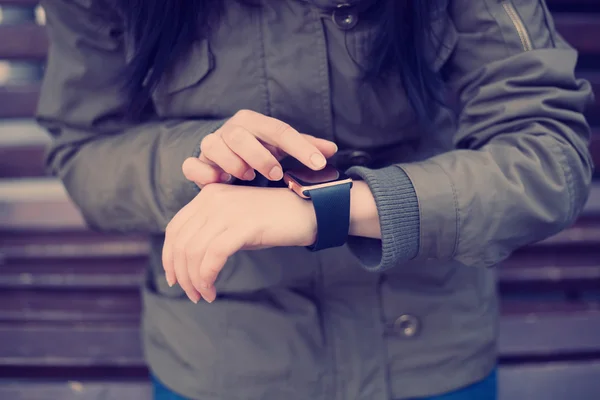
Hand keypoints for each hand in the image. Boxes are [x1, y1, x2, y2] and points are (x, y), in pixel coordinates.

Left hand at [162, 184, 316, 302]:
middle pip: (181, 242)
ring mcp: (228, 211)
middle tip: (192, 294)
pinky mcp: (243, 226)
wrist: (308, 211)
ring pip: (193, 252)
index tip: (174, 279)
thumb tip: (191, 263)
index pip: (175, 228)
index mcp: (208, 196)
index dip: (169, 257)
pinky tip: (212, 290)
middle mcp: (213, 199)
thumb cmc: (273, 221)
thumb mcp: (236, 221)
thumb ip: (213, 232)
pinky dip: (207, 278)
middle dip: (181, 274)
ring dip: (194, 280)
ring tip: (204, 296)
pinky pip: (213, 257)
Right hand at [182, 110, 337, 186]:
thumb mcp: (284, 148)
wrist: (232, 158)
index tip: (318, 165)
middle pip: (240, 135)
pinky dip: (203, 173)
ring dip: (232, 163)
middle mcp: (231, 129)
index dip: (300, 147)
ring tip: (248, 177)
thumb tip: (331, 150)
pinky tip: (220, 182)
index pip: (279, 130)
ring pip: (213, 145)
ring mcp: (211, 145)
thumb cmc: (262, 152)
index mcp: (255, 122)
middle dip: (260, 156)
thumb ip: (306, 147)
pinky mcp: (198, 163)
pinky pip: (191, 165)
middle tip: (276, 175)